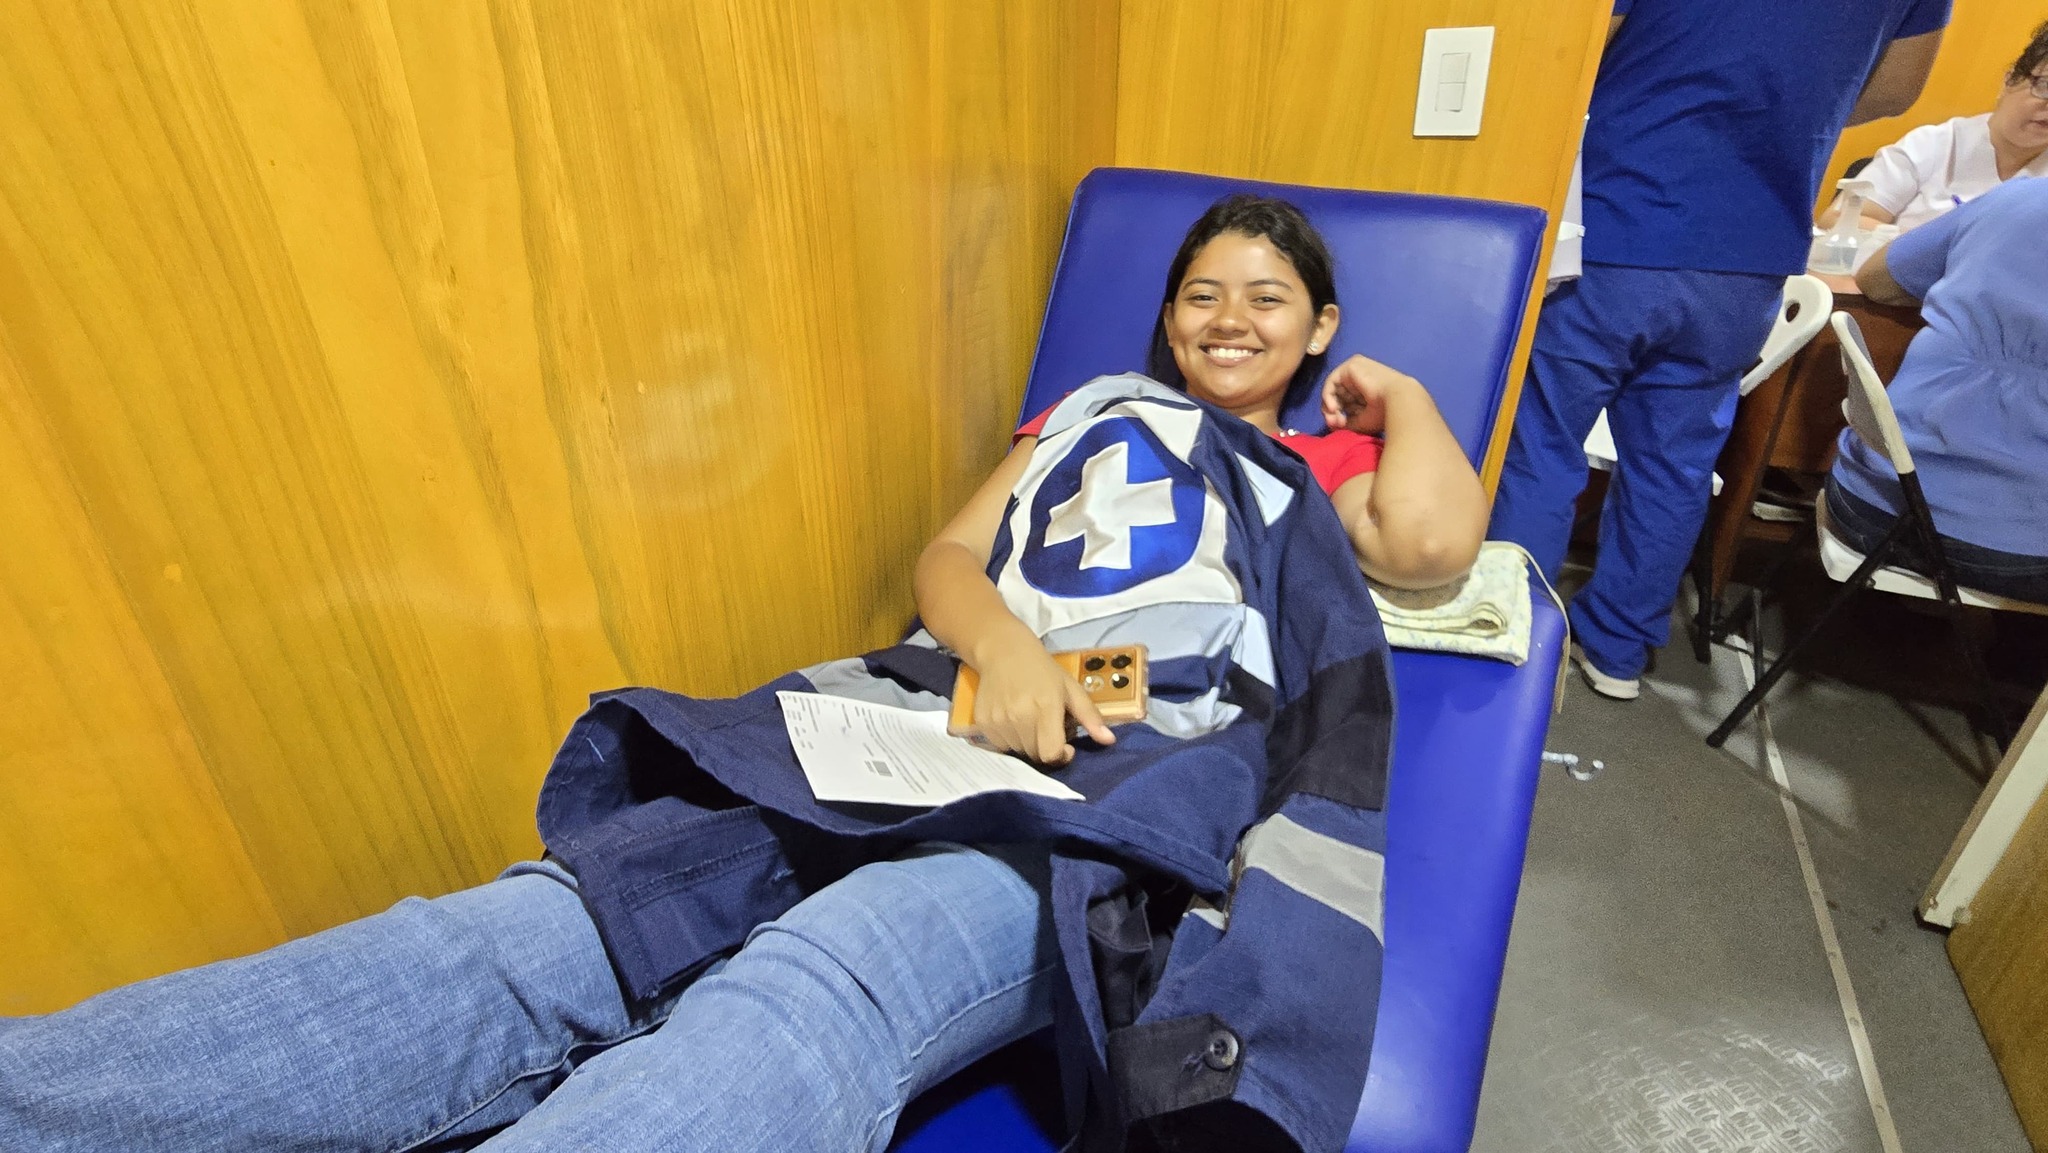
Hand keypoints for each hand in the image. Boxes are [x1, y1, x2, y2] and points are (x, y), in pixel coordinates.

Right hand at [969, 639, 1115, 765]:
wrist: (1002, 651)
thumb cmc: (1042, 670)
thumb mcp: (1071, 688)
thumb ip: (1090, 716)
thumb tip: (1110, 740)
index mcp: (1045, 707)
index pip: (1051, 753)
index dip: (1061, 755)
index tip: (1065, 745)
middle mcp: (1020, 717)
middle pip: (1035, 755)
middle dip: (1045, 747)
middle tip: (1047, 726)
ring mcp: (999, 720)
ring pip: (1018, 751)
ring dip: (1027, 744)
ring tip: (1030, 721)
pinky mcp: (983, 722)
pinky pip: (1000, 746)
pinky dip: (1010, 739)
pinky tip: (1013, 720)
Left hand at [1320, 354, 1416, 435]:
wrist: (1399, 400)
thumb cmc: (1385, 412)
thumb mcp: (1363, 420)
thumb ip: (1347, 422)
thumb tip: (1332, 424)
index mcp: (1366, 390)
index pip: (1346, 403)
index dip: (1340, 416)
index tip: (1340, 427)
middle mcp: (1360, 379)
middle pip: (1338, 396)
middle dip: (1333, 412)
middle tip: (1335, 424)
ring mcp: (1356, 371)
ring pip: (1334, 389)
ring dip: (1330, 406)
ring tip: (1335, 418)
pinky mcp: (1351, 366)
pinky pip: (1332, 381)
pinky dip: (1328, 396)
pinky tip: (1333, 408)